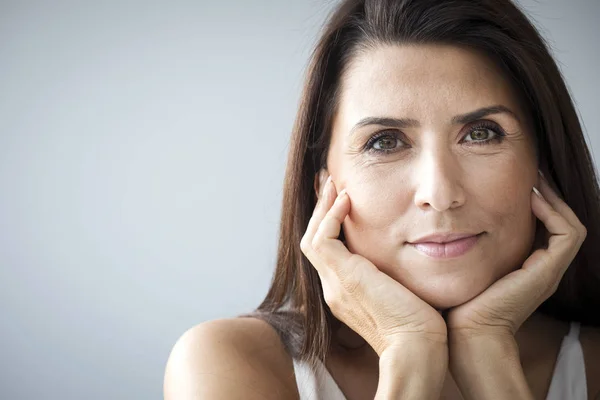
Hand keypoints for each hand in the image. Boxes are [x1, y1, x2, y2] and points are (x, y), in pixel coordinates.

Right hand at [300, 172, 446, 355]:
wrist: (415, 346)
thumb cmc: (419, 324)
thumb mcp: (401, 292)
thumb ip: (392, 274)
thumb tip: (406, 253)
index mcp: (344, 292)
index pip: (328, 251)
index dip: (329, 224)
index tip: (340, 200)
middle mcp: (332, 287)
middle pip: (313, 241)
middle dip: (320, 211)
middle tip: (329, 183)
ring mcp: (333, 283)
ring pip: (312, 237)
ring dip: (322, 208)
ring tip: (334, 184)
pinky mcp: (342, 276)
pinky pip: (323, 239)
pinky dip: (331, 217)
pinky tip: (347, 200)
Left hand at [446, 172, 586, 340]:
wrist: (468, 332)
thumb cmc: (460, 304)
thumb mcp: (466, 268)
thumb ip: (467, 250)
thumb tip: (448, 227)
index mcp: (527, 269)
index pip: (544, 228)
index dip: (537, 204)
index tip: (518, 183)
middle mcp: (542, 269)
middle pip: (561, 223)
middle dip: (547, 197)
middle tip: (532, 174)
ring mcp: (548, 271)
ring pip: (569, 225)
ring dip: (553, 200)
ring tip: (534, 180)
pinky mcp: (547, 272)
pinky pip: (566, 234)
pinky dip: (552, 213)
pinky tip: (530, 199)